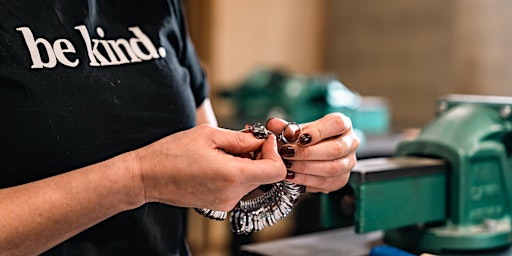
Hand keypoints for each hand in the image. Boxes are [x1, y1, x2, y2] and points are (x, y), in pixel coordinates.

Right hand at [131, 124, 286, 210]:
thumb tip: (262, 140)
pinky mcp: (219, 204)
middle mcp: (233, 194)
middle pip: (265, 175)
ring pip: (253, 180)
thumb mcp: (209, 134)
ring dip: (247, 163)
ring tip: (225, 150)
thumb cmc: (172, 153)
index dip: (273, 152)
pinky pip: (239, 187)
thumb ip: (241, 138)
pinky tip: (218, 161)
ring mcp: (226, 202)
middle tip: (242, 139)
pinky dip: (236, 173)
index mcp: (233, 176)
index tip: (262, 139)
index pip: (276, 170)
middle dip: (259, 155)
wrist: (147, 177)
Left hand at [266, 113, 358, 192]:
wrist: (314, 154)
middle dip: (308, 153)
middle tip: (288, 154)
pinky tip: (293, 176)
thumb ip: (286, 127)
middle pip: (335, 149)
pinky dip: (307, 180)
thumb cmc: (308, 139)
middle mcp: (350, 142)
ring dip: (306, 168)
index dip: (318, 131)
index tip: (300, 138)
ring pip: (332, 168)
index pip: (337, 124)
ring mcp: (348, 162)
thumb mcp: (298, 130)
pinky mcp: (342, 179)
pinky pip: (326, 182)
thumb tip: (273, 124)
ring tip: (288, 166)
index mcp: (343, 124)